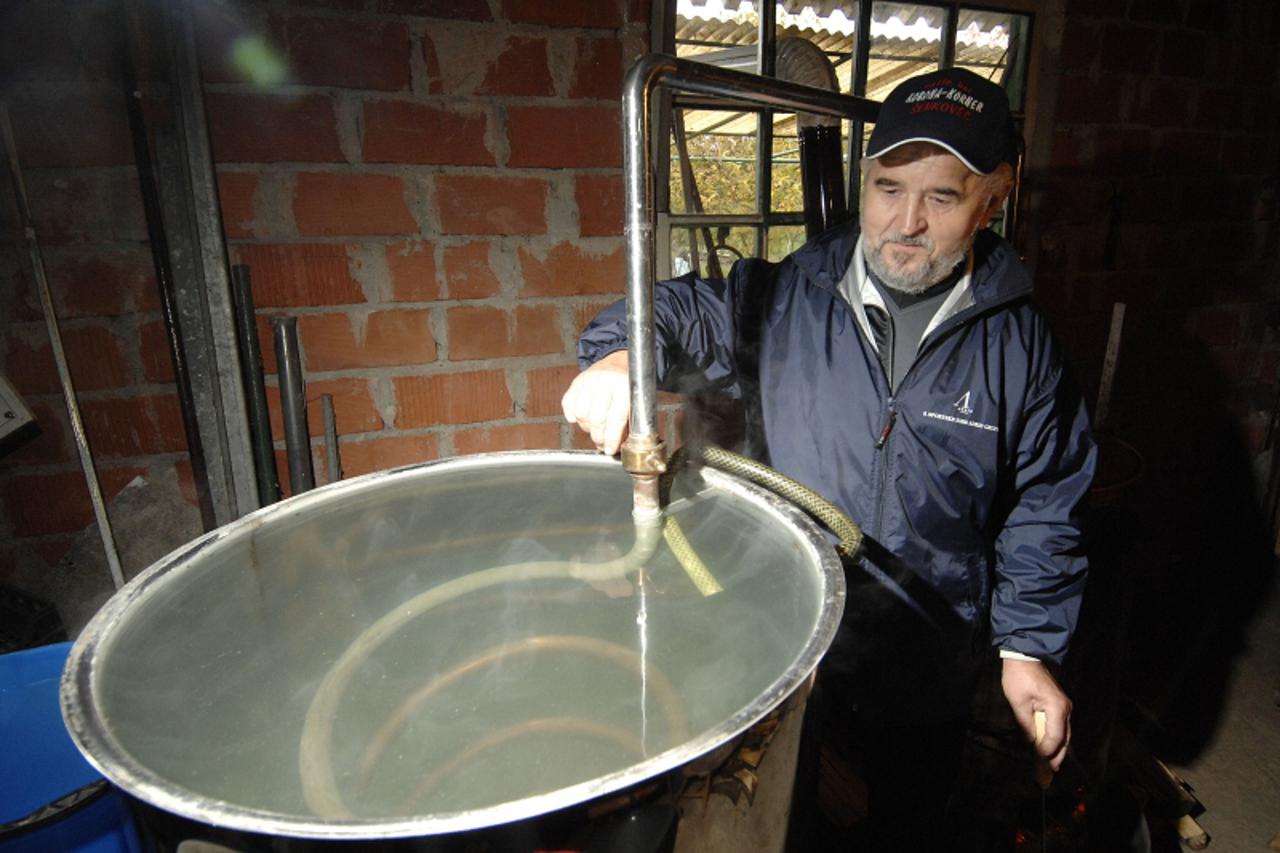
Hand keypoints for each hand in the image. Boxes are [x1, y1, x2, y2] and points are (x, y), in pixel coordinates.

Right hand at [561, 350, 630, 454]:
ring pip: (580, 414)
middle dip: (598, 436)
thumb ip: (626, 423)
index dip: (612, 439)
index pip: (616, 419)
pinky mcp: (577, 381)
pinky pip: (568, 405)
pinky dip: (572, 416)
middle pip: (596, 419)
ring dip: (586, 427)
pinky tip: (580, 418)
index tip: (610, 450)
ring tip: (594, 428)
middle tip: (601, 443)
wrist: (618, 361)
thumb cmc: (628, 385)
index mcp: (624, 386)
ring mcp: (588, 380)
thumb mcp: (634, 401)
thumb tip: (614, 447)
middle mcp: (605, 381)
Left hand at [1001, 657, 1071, 771]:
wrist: (1024, 657)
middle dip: (1057, 756)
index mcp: (1057, 709)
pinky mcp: (1060, 704)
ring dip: (1057, 748)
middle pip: (1064, 738)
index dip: (1047, 752)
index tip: (1039, 763)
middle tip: (1050, 773)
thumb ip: (1026, 726)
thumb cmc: (1019, 679)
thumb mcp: (1018, 704)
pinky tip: (1049, 746)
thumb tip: (1030, 744)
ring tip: (1050, 765)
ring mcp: (1065, 706)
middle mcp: (1066, 709)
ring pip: (1064, 733)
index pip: (1055, 738)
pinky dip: (1056, 737)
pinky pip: (1060, 726)